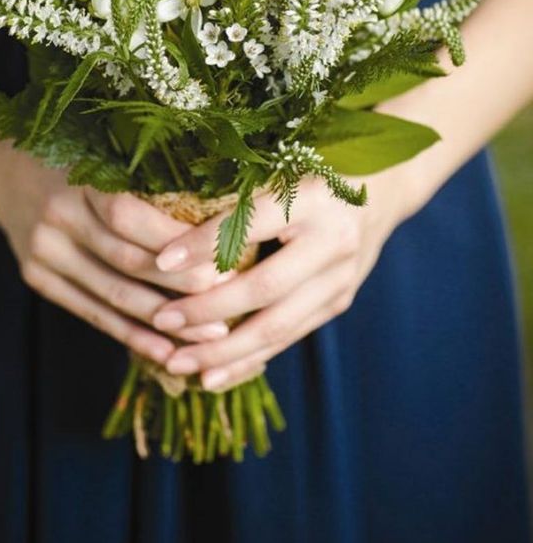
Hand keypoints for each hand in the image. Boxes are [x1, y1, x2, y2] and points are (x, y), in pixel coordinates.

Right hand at [0, 146, 234, 363]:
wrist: (3, 169)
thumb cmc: (77, 159)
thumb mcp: (105, 155)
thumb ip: (148, 181)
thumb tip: (218, 217)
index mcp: (80, 178)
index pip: (129, 215)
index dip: (173, 240)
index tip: (221, 256)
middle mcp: (58, 215)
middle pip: (126, 260)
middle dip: (182, 286)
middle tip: (230, 300)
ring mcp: (43, 251)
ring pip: (111, 294)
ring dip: (163, 321)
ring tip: (210, 336)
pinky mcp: (37, 278)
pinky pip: (91, 313)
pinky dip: (130, 334)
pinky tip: (164, 350)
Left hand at [149, 168, 414, 389]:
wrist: (383, 186)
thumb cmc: (311, 168)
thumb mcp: (280, 168)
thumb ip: (238, 195)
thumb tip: (171, 230)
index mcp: (312, 196)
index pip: (251, 223)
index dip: (205, 245)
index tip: (160, 260)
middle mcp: (332, 240)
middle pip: (264, 287)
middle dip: (207, 311)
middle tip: (162, 320)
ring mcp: (340, 277)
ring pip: (277, 326)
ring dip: (224, 351)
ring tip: (178, 363)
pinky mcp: (339, 301)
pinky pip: (289, 336)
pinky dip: (249, 358)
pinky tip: (213, 374)